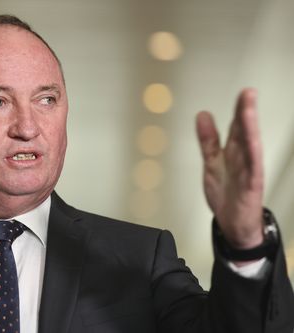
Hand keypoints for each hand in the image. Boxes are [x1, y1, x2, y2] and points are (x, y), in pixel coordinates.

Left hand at [196, 88, 263, 249]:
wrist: (232, 225)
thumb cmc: (227, 195)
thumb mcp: (211, 162)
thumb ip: (208, 140)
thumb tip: (203, 115)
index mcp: (234, 153)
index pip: (237, 127)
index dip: (240, 109)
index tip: (244, 92)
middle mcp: (243, 160)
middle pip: (245, 133)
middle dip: (247, 113)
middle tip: (248, 94)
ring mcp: (248, 173)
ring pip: (250, 147)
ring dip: (250, 129)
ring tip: (249, 112)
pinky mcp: (250, 187)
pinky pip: (252, 169)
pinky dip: (252, 156)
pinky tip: (253, 143)